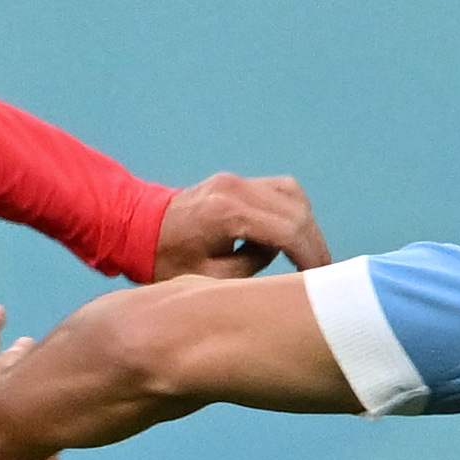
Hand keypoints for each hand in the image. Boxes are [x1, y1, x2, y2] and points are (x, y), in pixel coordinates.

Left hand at [151, 173, 326, 278]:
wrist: (136, 229)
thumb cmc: (166, 261)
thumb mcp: (210, 279)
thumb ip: (254, 266)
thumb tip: (286, 257)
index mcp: (227, 213)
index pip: (288, 230)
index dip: (311, 255)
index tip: (322, 278)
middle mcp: (236, 188)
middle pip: (297, 209)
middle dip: (314, 242)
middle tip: (323, 272)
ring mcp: (236, 180)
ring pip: (292, 194)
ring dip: (305, 225)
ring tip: (308, 257)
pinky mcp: (236, 181)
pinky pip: (278, 190)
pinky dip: (292, 212)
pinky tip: (290, 238)